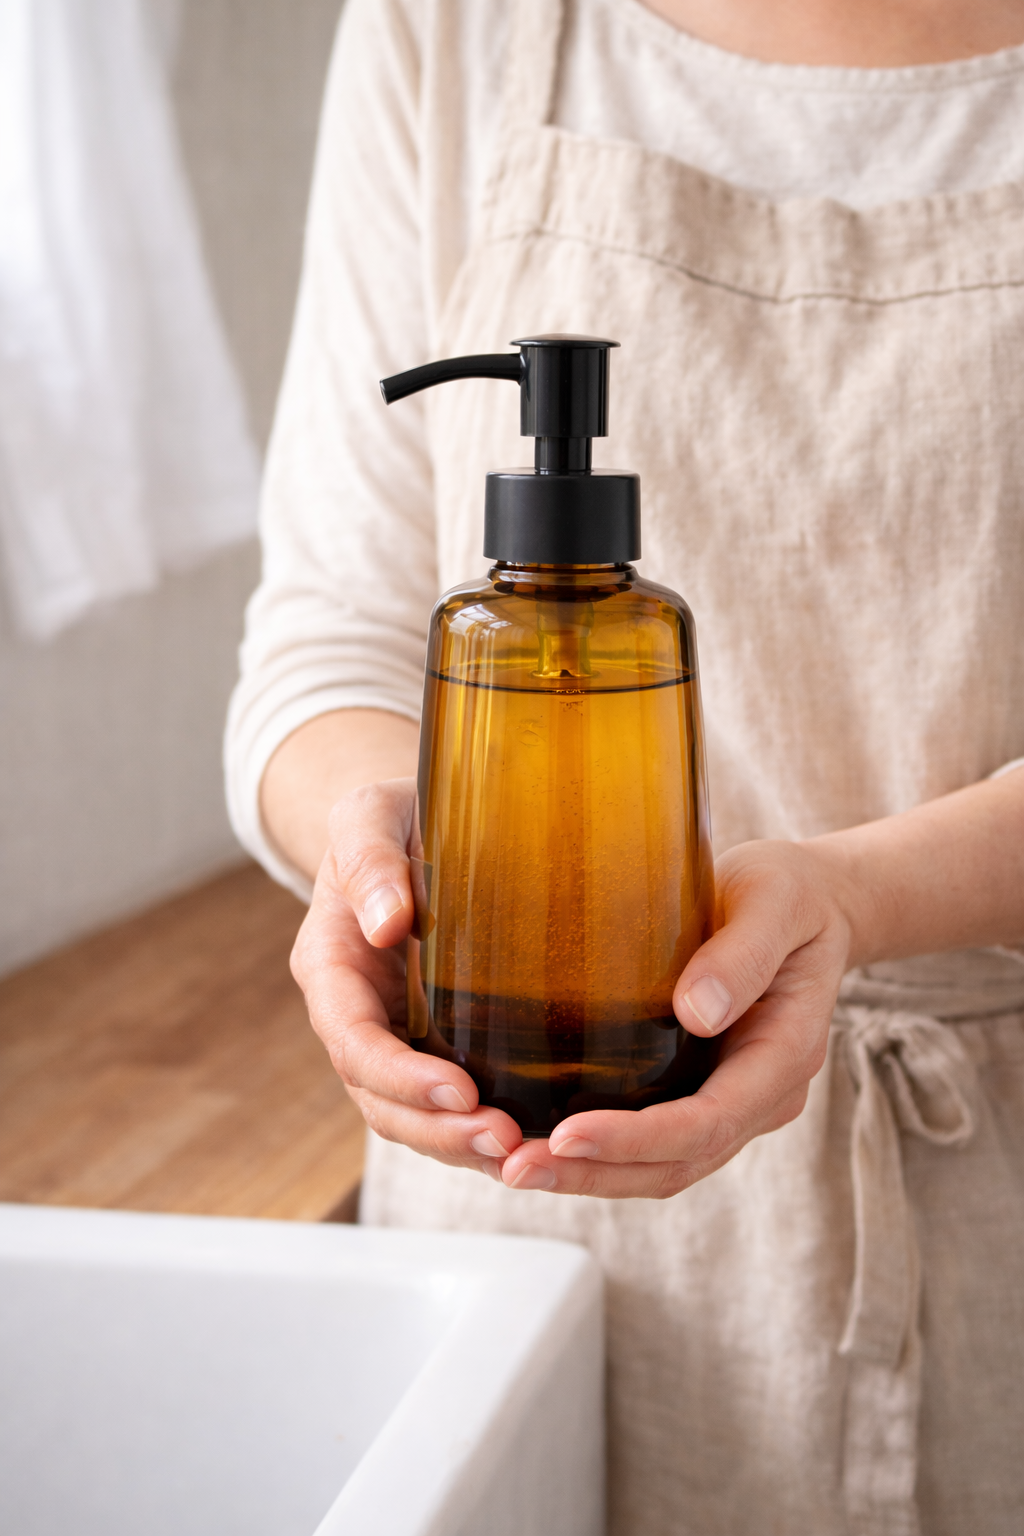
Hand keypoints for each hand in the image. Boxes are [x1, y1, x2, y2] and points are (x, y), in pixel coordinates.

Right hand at [290, 779, 524, 1174]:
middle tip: (506, 1141)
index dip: (401, 1077)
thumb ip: (369, 859)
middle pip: (381, 1099)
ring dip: (461, 1144)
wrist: (412, 824)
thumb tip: (386, 922)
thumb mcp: (370, 814)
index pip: (354, 1042)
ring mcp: (394, 1034)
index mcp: (330, 966)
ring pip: (412, 1116)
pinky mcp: (435, 1040)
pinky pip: (448, 1101)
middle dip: (438, 1130)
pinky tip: (535, 1139)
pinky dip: (480, 1128)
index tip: (459, 1091)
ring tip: (523, 1155)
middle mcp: (355, 1013)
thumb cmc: (392, 815)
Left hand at [498, 839, 855, 1196]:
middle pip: (676, 1162)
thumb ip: (744, 952)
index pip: (709, 1122)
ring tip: (513, 1166)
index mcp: (785, 1054)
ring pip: (660, 1165)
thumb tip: (695, 1012)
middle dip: (595, 1173)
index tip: (567, 1136)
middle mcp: (760, 1095)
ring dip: (587, 1174)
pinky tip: (537, 1137)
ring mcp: (731, 1099)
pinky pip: (649, 1140)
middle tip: (515, 1168)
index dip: (637, 1139)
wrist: (807, 901)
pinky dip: (597, 1151)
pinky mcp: (698, 1088)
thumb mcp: (775, 900)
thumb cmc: (790, 892)